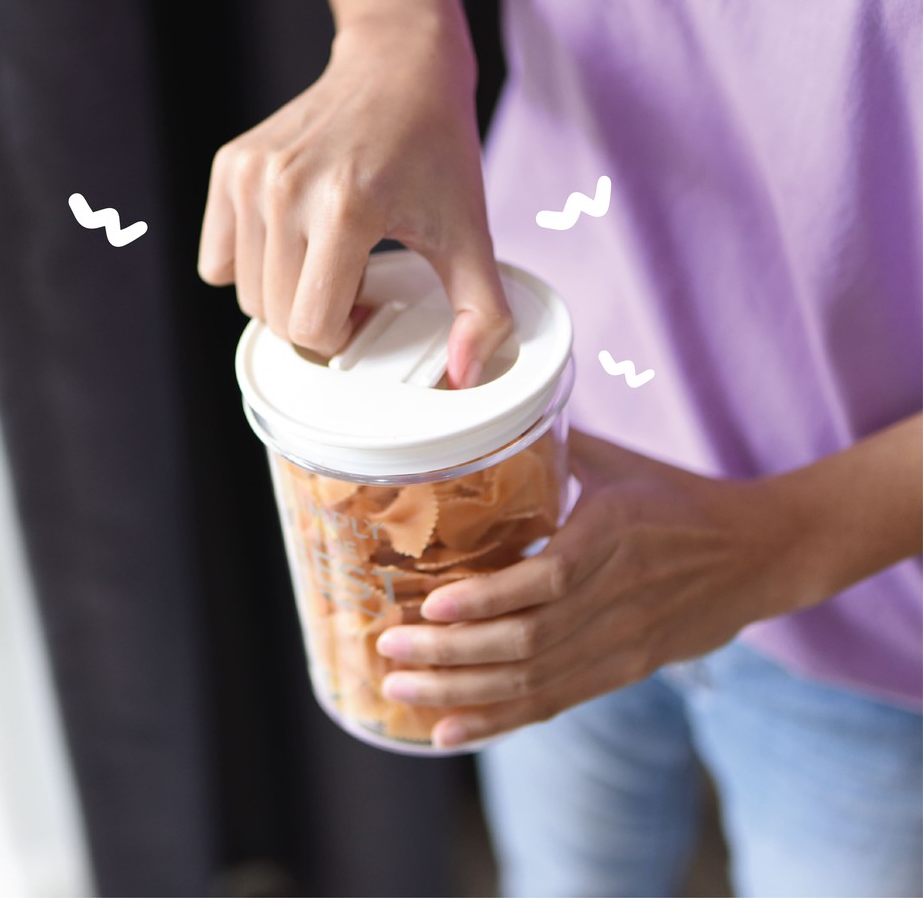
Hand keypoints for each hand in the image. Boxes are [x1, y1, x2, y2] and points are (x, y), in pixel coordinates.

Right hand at [197, 13, 510, 387]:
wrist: (399, 64)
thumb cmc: (435, 145)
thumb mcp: (470, 232)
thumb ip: (481, 310)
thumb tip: (467, 376)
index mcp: (345, 209)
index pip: (309, 327)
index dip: (343, 336)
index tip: (369, 308)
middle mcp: (285, 190)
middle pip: (273, 316)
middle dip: (315, 319)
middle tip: (353, 284)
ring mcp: (250, 175)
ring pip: (244, 292)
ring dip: (285, 293)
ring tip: (328, 258)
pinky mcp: (230, 166)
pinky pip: (219, 258)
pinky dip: (252, 266)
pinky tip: (294, 239)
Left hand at [376, 429, 810, 747]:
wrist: (761, 554)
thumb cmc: (684, 500)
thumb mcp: (622, 463)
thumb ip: (559, 445)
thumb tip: (495, 419)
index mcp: (611, 539)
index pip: (543, 582)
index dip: (484, 601)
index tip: (428, 605)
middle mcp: (614, 600)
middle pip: (525, 643)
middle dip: (450, 655)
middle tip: (387, 650)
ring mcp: (621, 645)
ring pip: (533, 682)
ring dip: (464, 693)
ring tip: (402, 693)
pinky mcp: (625, 671)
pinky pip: (555, 702)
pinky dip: (500, 720)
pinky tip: (452, 730)